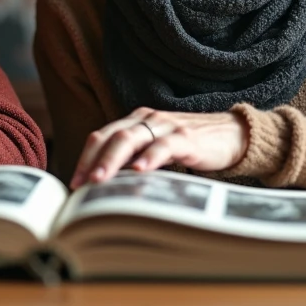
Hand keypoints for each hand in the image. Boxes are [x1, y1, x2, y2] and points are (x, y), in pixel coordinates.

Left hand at [71, 107, 248, 188]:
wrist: (231, 135)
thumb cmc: (188, 146)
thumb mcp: (156, 150)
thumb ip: (134, 160)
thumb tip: (105, 186)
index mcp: (135, 121)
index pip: (102, 135)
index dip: (85, 157)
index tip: (74, 182)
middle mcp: (147, 119)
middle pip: (111, 136)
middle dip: (92, 160)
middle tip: (81, 183)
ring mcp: (166, 126)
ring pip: (131, 139)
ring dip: (112, 160)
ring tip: (99, 179)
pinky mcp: (186, 138)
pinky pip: (164, 145)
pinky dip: (149, 158)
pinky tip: (139, 170)